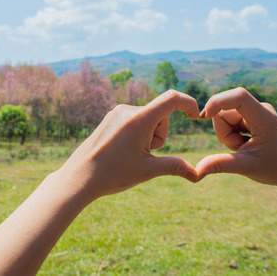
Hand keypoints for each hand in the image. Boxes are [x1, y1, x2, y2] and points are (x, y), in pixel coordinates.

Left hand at [57, 89, 199, 200]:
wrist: (79, 177)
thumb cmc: (112, 174)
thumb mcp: (148, 170)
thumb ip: (175, 166)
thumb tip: (197, 174)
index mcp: (139, 119)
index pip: (172, 99)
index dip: (188, 104)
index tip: (196, 116)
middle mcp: (127, 110)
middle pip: (160, 114)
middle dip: (159, 134)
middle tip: (144, 154)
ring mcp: (117, 113)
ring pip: (147, 118)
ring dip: (148, 135)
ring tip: (130, 154)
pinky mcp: (110, 118)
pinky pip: (134, 120)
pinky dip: (137, 133)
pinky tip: (123, 150)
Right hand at [195, 87, 276, 188]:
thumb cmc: (276, 168)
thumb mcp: (246, 167)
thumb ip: (220, 164)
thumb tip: (197, 170)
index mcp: (264, 118)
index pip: (239, 96)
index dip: (217, 102)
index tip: (203, 116)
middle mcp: (260, 109)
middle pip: (224, 111)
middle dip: (223, 132)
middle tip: (238, 148)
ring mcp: (256, 112)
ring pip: (223, 117)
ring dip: (227, 135)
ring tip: (243, 148)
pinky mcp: (251, 116)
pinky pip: (229, 121)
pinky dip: (231, 134)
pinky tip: (244, 144)